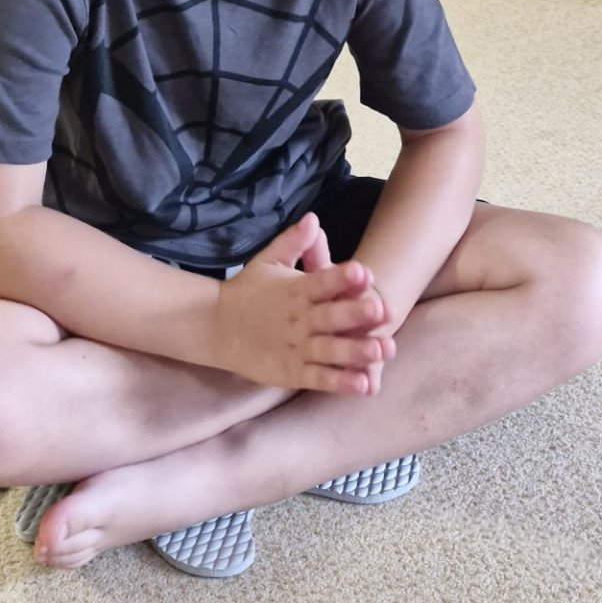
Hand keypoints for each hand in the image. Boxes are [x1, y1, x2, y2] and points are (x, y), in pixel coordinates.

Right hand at [209, 212, 395, 394]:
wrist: (216, 326)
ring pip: (329, 350)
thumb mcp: (269, 261)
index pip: (319, 282)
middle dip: (355, 314)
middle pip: (329, 317)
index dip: (340, 278)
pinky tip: (364, 385)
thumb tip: (313, 217)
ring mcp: (295, 348)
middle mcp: (298, 320)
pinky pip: (318, 378)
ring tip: (384, 350)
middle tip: (382, 309)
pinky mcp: (291, 373)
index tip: (364, 272)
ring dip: (356, 351)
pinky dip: (339, 382)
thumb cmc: (250, 290)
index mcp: (294, 291)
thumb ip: (293, 242)